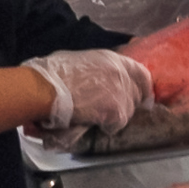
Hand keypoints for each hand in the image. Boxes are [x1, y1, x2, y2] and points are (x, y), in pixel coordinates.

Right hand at [23, 49, 153, 134]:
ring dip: (115, 117)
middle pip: (137, 93)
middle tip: (113, 111)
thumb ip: (95, 69)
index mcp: (111, 59)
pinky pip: (117, 125)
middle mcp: (121, 73)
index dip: (142, 87)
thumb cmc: (52, 74)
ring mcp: (121, 92)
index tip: (142, 97)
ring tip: (96, 117)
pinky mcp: (116, 111)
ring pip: (128, 111)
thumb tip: (94, 76)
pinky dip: (106, 128)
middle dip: (128, 104)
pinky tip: (93, 123)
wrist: (46, 88)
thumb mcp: (78, 60)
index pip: (141, 73)